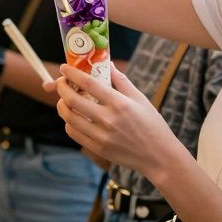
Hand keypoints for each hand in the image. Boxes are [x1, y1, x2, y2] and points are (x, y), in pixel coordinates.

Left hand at [54, 64, 187, 181]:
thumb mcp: (140, 99)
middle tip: (61, 82)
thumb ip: (121, 81)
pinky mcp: (98, 149)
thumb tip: (108, 64)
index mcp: (120, 104)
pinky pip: (74, 133)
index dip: (72, 73)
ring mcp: (101, 136)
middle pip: (73, 100)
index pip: (89, 84)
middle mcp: (109, 120)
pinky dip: (69, 122)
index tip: (64, 67)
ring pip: (70, 118)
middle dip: (62, 87)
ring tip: (64, 99)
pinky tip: (73, 116)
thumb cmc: (152, 125)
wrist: (159, 157)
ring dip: (62, 105)